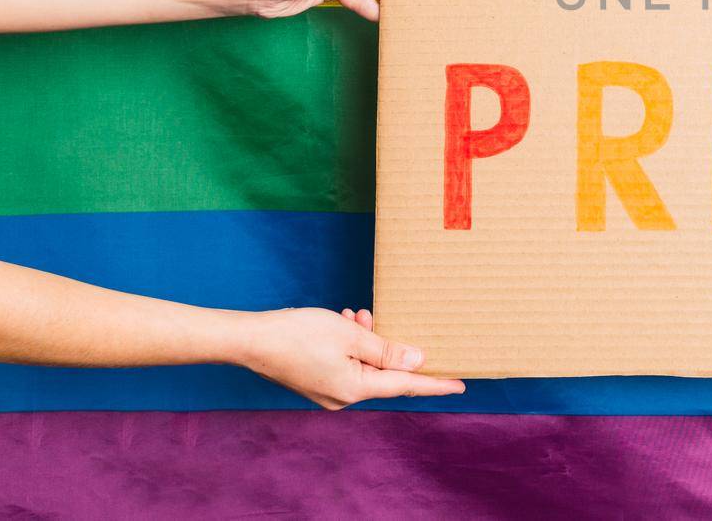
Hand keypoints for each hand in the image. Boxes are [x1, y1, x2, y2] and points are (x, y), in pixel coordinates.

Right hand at [238, 307, 465, 409]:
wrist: (251, 339)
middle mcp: (342, 397)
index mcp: (354, 389)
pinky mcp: (316, 381)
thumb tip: (416, 362)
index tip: (461, 385)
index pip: (406, 385)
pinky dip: (352, 344)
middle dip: (391, 346)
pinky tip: (346, 321)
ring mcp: (327, 392)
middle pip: (384, 374)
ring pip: (364, 364)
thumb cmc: (299, 334)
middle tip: (393, 323)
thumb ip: (386, 349)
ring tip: (360, 315)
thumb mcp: (350, 335)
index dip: (435, 383)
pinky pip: (347, 364)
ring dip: (368, 339)